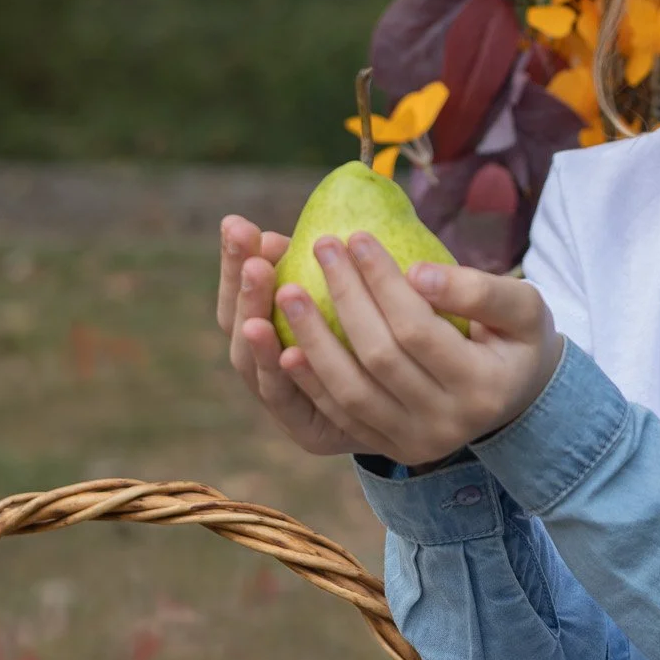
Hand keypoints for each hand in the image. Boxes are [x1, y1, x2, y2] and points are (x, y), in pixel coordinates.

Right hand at [217, 215, 363, 457]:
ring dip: (258, 335)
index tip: (238, 225)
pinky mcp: (310, 435)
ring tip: (262, 302)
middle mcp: (268, 369)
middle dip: (243, 293)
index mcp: (270, 331)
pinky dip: (288, 380)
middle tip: (254, 259)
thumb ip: (324, 264)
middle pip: (239, 330)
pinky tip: (290, 354)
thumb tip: (291, 225)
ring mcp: (285, 405)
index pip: (239, 294)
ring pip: (257, 371)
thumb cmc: (386, 326)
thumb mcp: (353, 289)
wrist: (427, 394)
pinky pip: (293, 407)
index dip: (233, 263)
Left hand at [270, 232, 564, 469]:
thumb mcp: (523, 306)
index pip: (418, 330)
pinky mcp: (391, 449)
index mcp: (484, 387)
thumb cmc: (518, 338)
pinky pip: (341, 417)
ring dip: (313, 341)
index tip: (357, 237)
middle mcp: (448, 425)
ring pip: (351, 393)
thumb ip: (478, 290)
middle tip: (321, 248)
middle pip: (379, 358)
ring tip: (287, 292)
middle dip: (345, 298)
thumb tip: (417, 274)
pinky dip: (311, 383)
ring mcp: (416, 443)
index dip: (383, 283)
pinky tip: (285, 349)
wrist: (518, 396)